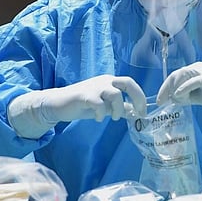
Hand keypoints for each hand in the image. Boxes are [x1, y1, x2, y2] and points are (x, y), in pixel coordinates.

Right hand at [8, 75, 146, 138]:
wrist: (58, 103)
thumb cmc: (82, 105)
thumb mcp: (104, 107)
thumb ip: (118, 108)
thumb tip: (133, 112)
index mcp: (110, 82)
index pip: (130, 83)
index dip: (140, 96)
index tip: (143, 112)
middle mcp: (104, 81)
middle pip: (127, 82)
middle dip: (137, 97)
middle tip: (138, 112)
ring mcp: (94, 87)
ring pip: (115, 94)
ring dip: (118, 109)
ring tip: (113, 118)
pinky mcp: (84, 96)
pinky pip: (99, 104)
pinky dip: (101, 113)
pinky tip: (97, 119)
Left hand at [156, 62, 201, 136]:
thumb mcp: (201, 97)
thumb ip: (187, 96)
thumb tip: (172, 100)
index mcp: (196, 70)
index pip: (175, 76)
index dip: (165, 87)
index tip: (159, 101)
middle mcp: (198, 67)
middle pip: (176, 75)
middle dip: (165, 89)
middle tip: (160, 102)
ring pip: (182, 76)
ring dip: (174, 90)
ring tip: (175, 102)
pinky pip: (193, 81)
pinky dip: (183, 89)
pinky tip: (179, 97)